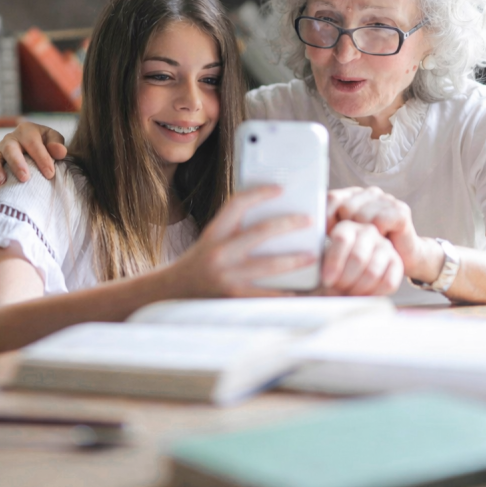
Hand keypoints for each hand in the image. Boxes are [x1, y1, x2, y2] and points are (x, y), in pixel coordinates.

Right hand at [0, 122, 67, 195]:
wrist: (31, 146)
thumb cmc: (44, 144)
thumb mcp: (52, 139)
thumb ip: (57, 144)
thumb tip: (60, 152)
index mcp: (26, 131)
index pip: (33, 143)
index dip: (41, 158)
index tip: (50, 174)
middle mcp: (9, 140)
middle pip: (10, 149)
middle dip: (16, 164)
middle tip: (24, 178)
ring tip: (1, 182)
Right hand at [164, 186, 317, 297]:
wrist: (173, 292)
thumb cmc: (198, 263)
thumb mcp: (211, 239)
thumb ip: (234, 230)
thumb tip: (270, 219)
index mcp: (214, 233)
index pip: (237, 204)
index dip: (260, 193)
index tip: (280, 189)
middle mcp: (219, 252)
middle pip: (260, 232)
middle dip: (288, 224)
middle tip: (308, 220)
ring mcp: (226, 276)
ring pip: (269, 265)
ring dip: (294, 260)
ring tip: (312, 256)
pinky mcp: (234, 298)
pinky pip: (267, 295)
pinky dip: (286, 292)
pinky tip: (301, 289)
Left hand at [320, 219, 402, 295]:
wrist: (353, 274)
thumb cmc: (333, 268)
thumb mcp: (321, 261)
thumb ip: (320, 263)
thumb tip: (323, 276)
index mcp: (346, 227)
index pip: (342, 239)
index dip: (334, 262)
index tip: (326, 280)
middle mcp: (367, 232)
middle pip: (358, 257)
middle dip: (345, 279)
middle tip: (336, 289)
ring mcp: (385, 246)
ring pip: (372, 271)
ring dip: (357, 288)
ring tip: (347, 293)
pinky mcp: (397, 263)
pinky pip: (388, 282)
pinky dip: (373, 294)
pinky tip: (362, 296)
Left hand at [326, 187, 441, 283]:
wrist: (402, 260)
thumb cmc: (369, 249)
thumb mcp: (345, 236)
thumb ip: (329, 226)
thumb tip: (309, 225)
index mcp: (353, 195)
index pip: (331, 198)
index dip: (326, 217)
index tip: (328, 235)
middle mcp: (370, 193)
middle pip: (345, 208)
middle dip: (347, 230)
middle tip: (354, 244)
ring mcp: (386, 199)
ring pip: (361, 216)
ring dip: (363, 236)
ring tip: (369, 243)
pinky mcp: (400, 210)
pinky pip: (379, 221)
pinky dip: (378, 235)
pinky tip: (382, 239)